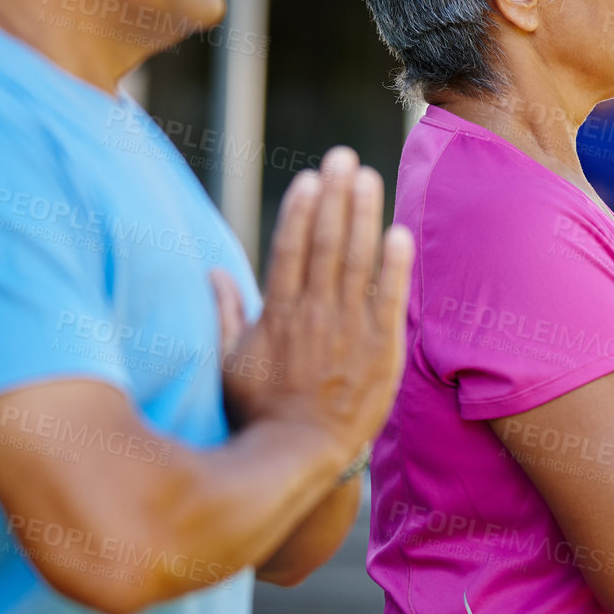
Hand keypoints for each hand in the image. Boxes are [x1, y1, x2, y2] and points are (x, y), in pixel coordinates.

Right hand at [212, 146, 411, 460]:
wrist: (304, 456)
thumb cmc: (261, 413)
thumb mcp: (231, 364)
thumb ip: (227, 315)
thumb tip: (214, 274)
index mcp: (278, 314)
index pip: (290, 249)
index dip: (301, 209)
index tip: (311, 178)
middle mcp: (314, 314)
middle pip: (326, 243)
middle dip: (336, 196)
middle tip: (344, 156)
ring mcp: (350, 329)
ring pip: (357, 261)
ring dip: (364, 216)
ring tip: (370, 178)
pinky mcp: (382, 348)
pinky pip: (390, 298)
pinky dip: (395, 265)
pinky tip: (399, 233)